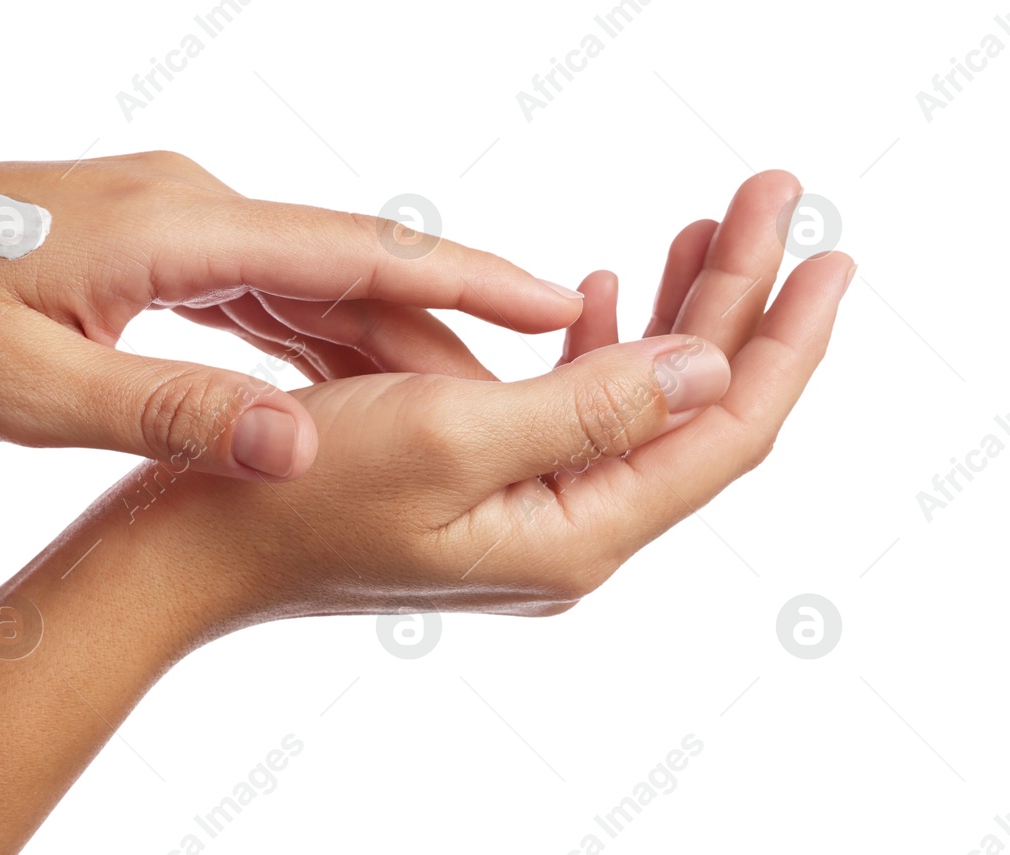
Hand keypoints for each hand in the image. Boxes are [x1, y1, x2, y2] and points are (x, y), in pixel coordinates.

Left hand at [0, 151, 581, 480]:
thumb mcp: (32, 391)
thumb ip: (172, 413)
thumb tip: (305, 445)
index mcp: (172, 229)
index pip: (351, 252)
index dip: (462, 280)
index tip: (556, 304)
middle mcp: (183, 204)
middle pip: (345, 267)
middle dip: (441, 329)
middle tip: (539, 387)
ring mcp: (161, 218)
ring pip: (303, 282)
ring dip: (378, 341)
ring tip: (461, 400)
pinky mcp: (137, 244)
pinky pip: (251, 290)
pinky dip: (307, 337)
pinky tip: (340, 380)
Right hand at [141, 170, 852, 625]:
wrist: (186, 552)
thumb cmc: (295, 495)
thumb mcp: (450, 436)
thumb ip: (590, 405)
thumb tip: (707, 365)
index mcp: (576, 532)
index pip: (722, 429)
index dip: (785, 337)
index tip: (830, 249)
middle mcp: (565, 533)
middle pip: (688, 407)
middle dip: (738, 299)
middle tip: (776, 198)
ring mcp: (523, 516)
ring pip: (633, 403)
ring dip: (672, 314)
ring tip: (709, 229)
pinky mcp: (480, 491)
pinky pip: (571, 414)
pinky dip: (598, 349)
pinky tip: (604, 296)